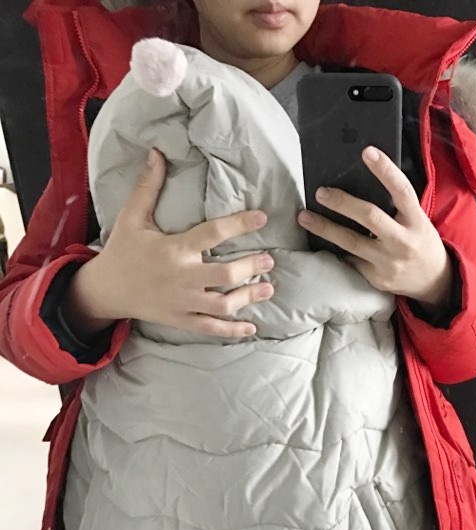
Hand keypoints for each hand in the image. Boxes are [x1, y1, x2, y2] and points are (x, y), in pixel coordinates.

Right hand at [65, 147, 274, 341]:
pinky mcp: (181, 321)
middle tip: (269, 260)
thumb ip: (148, 187)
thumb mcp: (131, 217)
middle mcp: (182, 277)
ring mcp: (183, 302)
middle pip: (225, 274)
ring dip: (249, 297)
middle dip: (251, 267)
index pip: (213, 234)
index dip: (239, 224)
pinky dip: (232, 331)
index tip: (261, 218)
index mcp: (174, 249)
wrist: (105, 290)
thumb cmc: (122, 250)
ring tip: (268, 289)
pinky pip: (211, 329)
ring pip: (223, 304)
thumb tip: (156, 153)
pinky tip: (251, 327)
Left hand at [297, 145, 452, 307]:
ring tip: (305, 217)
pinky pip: (350, 259)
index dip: (385, 170)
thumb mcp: (417, 220)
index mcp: (416, 220)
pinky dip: (335, 248)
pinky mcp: (376, 277)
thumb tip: (363, 179)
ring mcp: (389, 262)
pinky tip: (320, 239)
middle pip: (369, 216)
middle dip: (342, 203)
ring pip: (351, 242)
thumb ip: (397, 205)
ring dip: (324, 228)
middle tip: (320, 192)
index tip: (367, 152)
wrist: (432, 281)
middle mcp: (403, 241)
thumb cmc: (419, 241)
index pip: (401, 190)